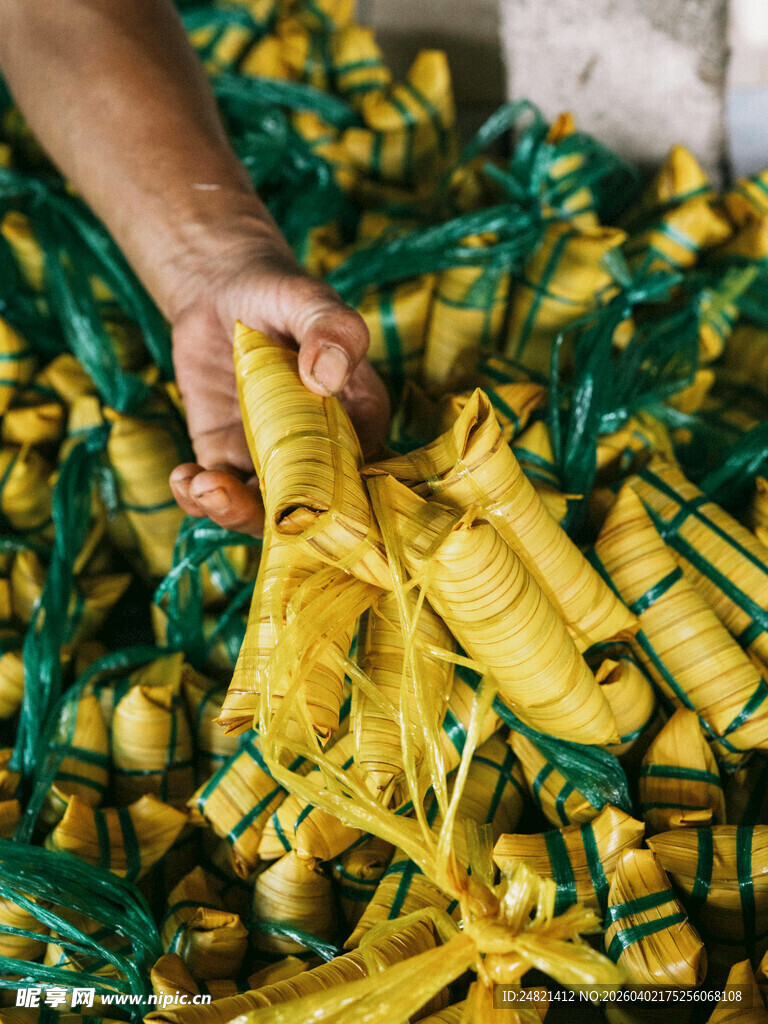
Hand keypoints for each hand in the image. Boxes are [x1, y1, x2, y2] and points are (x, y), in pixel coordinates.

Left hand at [168, 219, 389, 535]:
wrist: (222, 289)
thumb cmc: (280, 293)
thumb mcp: (311, 302)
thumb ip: (332, 331)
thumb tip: (328, 376)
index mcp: (360, 421)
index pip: (362, 478)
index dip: (340, 506)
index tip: (309, 509)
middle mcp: (321, 451)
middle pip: (311, 508)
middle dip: (276, 519)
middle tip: (236, 494)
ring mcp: (272, 460)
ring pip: (262, 511)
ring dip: (230, 512)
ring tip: (201, 484)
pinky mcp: (227, 457)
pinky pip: (218, 493)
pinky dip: (198, 498)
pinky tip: (183, 476)